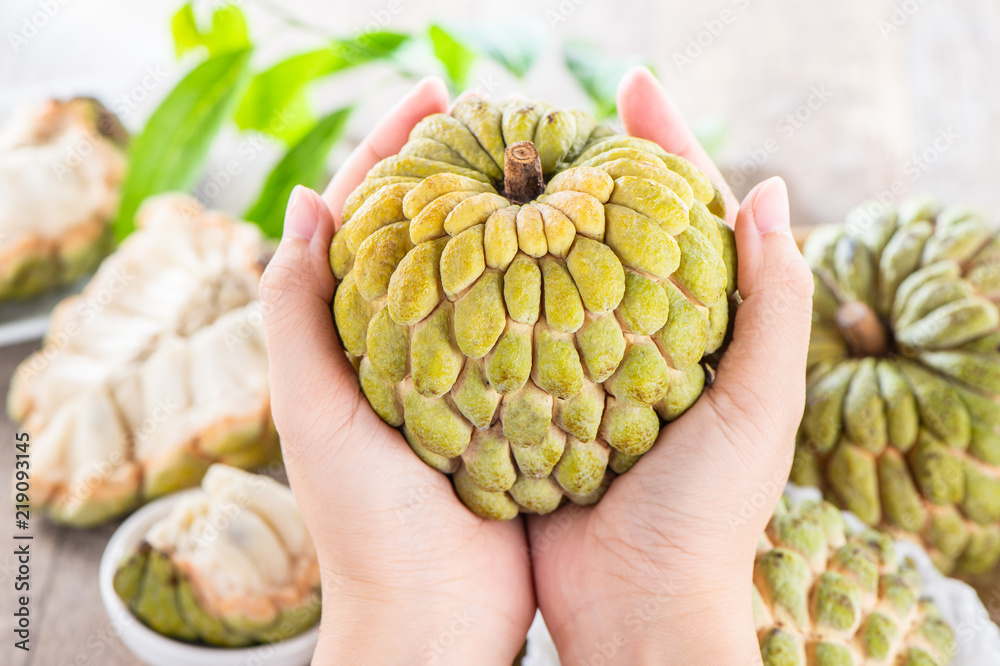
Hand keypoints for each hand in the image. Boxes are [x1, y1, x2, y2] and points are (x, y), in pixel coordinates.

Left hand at [260, 78, 534, 665]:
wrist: (434, 620)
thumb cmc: (367, 527)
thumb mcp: (314, 412)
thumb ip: (294, 310)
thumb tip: (302, 199)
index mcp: (349, 336)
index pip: (365, 217)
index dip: (391, 148)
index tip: (436, 91)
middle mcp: (403, 343)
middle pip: (429, 232)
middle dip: (459, 168)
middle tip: (503, 114)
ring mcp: (459, 370)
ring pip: (483, 270)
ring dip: (507, 215)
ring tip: (546, 163)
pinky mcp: (508, 402)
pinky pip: (526, 320)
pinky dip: (543, 277)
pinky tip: (579, 248)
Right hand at [527, 68, 813, 664]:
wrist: (637, 609)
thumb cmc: (709, 514)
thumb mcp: (759, 404)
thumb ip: (777, 299)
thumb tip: (771, 187)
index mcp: (704, 327)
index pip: (688, 213)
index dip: (666, 145)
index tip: (632, 86)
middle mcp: (643, 336)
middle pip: (617, 229)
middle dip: (590, 165)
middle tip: (548, 109)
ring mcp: (586, 365)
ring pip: (557, 271)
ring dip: (534, 218)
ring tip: (500, 160)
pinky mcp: (536, 399)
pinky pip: (513, 326)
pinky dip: (493, 285)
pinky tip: (464, 249)